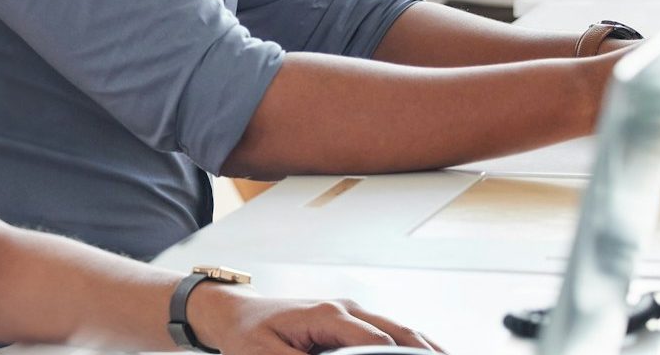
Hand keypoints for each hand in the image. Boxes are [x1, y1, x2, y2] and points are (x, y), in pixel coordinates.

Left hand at [186, 283, 443, 353]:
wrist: (234, 314)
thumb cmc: (247, 336)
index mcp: (329, 316)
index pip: (377, 342)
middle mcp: (346, 308)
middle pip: (399, 332)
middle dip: (426, 351)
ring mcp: (350, 312)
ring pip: (398, 330)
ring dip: (423, 347)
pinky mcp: (348, 320)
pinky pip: (387, 332)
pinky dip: (409, 345)